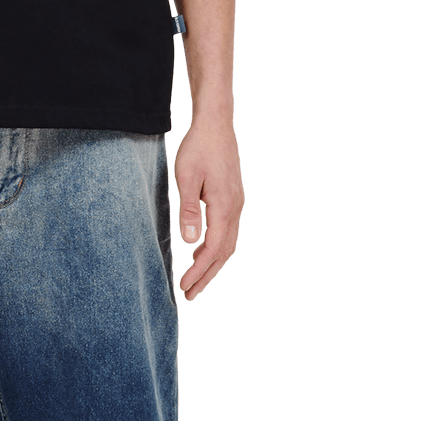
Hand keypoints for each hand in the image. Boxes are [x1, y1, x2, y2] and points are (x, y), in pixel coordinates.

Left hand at [172, 114, 243, 301]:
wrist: (216, 125)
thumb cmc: (198, 148)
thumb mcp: (186, 177)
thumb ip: (189, 210)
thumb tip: (190, 243)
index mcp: (224, 206)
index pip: (213, 249)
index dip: (199, 271)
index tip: (184, 287)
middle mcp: (235, 208)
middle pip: (225, 253)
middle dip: (207, 276)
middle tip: (189, 295)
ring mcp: (237, 204)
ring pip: (229, 244)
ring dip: (212, 264)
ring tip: (194, 280)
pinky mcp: (233, 199)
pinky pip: (228, 232)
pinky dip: (216, 248)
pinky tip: (201, 250)